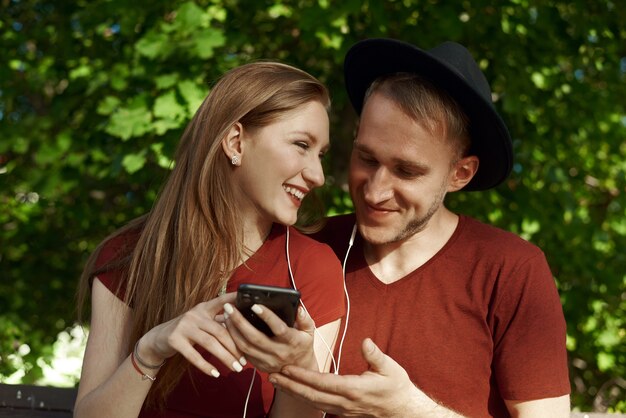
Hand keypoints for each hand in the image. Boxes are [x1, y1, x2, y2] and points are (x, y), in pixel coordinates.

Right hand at [137, 292, 244, 377]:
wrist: (158, 338)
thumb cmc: (187, 331)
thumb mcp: (201, 322)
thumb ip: (218, 322)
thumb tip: (242, 326)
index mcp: (203, 308)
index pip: (221, 301)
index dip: (234, 299)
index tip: (250, 300)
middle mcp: (194, 314)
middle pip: (220, 330)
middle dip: (234, 347)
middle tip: (244, 361)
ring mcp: (184, 326)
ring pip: (210, 343)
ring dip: (225, 357)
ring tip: (235, 368)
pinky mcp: (174, 340)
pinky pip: (194, 355)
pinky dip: (206, 366)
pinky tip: (215, 374)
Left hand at [223, 303, 317, 372]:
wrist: (299, 369)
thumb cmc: (303, 344)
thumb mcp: (309, 331)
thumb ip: (305, 318)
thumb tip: (298, 308)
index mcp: (292, 341)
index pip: (278, 328)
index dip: (267, 316)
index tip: (255, 305)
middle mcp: (278, 352)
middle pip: (254, 337)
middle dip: (239, 322)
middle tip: (229, 307)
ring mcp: (267, 361)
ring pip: (245, 347)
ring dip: (232, 331)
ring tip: (226, 315)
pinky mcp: (258, 365)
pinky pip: (243, 353)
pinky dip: (233, 340)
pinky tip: (228, 328)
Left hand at [269, 338, 442, 417]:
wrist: (402, 411)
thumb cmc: (396, 388)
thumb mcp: (390, 368)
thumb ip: (375, 355)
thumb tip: (365, 342)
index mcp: (354, 389)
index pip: (323, 382)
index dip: (304, 376)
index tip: (288, 368)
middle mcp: (344, 401)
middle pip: (311, 395)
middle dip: (290, 385)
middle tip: (272, 375)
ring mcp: (342, 409)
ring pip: (312, 402)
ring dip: (293, 391)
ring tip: (277, 381)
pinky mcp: (341, 411)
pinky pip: (318, 405)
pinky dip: (303, 397)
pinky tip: (294, 390)